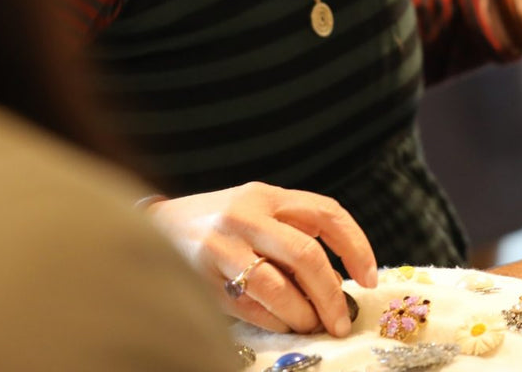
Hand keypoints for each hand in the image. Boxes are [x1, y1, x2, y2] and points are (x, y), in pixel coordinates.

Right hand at [147, 182, 377, 335]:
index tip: (368, 278)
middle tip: (340, 320)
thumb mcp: (255, 212)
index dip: (356, 246)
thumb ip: (292, 234)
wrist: (152, 227)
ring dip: (302, 314)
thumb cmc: (218, 224)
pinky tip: (281, 323)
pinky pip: (251, 307)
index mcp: (266, 195)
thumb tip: (338, 283)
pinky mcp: (202, 277)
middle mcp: (244, 215)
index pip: (326, 213)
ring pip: (277, 287)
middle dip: (330, 294)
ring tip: (310, 325)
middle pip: (305, 254)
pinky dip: (274, 321)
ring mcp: (220, 246)